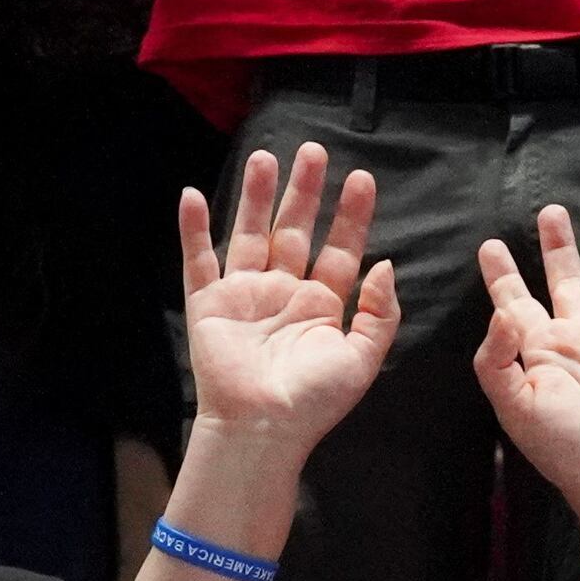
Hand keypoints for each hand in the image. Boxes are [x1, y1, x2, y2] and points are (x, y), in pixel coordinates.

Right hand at [178, 145, 399, 450]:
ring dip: (256, 196)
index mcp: (321, 305)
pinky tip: (192, 195)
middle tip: (314, 150)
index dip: (350, 215)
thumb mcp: (362, 359)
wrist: (262, 430)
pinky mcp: (209, 305)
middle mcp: (283, 292)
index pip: (339, 249)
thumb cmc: (314, 402)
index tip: (361, 178)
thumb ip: (380, 313)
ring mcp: (245, 295)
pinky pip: (198, 261)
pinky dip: (194, 230)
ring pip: (250, 234)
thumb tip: (387, 263)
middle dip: (304, 191)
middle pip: (295, 229)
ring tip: (264, 156)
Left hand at [472, 205, 579, 505]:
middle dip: (556, 247)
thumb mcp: (515, 405)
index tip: (489, 244)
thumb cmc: (565, 448)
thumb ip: (497, 357)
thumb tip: (502, 311)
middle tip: (549, 211)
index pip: (516, 303)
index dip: (502, 275)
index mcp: (543, 351)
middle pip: (566, 281)